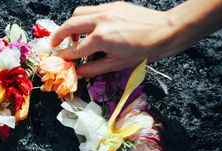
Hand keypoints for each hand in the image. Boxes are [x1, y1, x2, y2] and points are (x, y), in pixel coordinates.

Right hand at [51, 2, 173, 77]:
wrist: (166, 31)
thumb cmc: (145, 50)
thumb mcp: (117, 64)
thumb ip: (94, 68)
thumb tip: (78, 72)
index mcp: (101, 37)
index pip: (75, 49)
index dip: (65, 56)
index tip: (58, 60)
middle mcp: (101, 20)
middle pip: (70, 25)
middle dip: (58, 36)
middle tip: (55, 45)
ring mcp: (107, 10)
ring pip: (78, 13)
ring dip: (71, 24)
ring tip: (73, 36)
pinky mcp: (113, 5)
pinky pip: (92, 10)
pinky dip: (84, 19)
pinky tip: (89, 29)